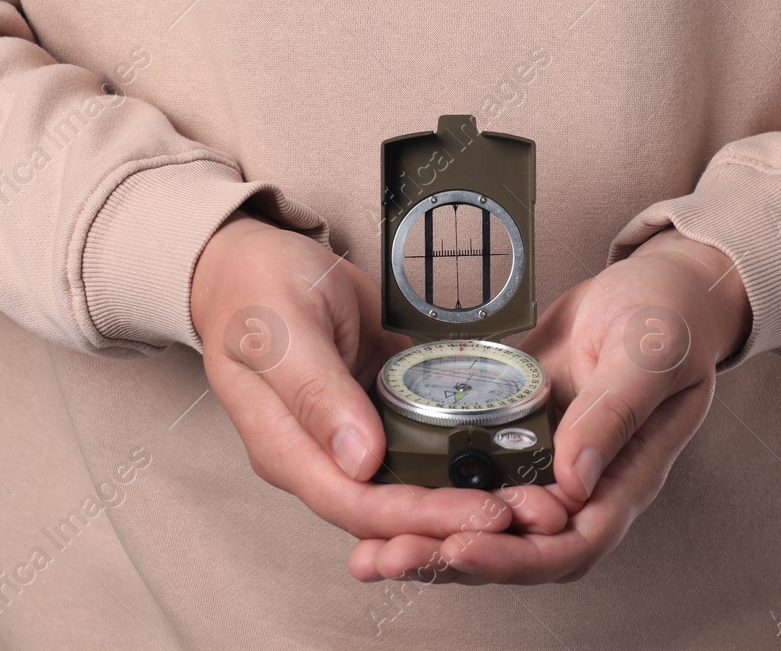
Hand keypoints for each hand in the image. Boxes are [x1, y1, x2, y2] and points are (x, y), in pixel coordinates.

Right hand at [192, 211, 550, 542]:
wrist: (253, 260)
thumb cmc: (256, 290)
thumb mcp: (282, 332)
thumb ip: (317, 394)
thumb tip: (359, 460)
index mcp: (286, 449)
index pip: (357, 505)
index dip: (420, 518)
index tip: (482, 515)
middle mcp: (318, 457)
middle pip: (389, 512)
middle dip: (456, 522)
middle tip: (525, 515)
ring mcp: (349, 439)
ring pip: (410, 490)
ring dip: (464, 500)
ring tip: (527, 501)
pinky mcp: (377, 413)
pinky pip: (421, 449)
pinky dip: (461, 462)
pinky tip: (507, 463)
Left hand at [347, 227, 748, 583]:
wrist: (653, 284)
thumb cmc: (671, 318)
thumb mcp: (649, 356)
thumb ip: (614, 413)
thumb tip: (573, 479)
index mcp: (622, 479)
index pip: (569, 545)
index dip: (514, 557)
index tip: (461, 548)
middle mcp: (580, 485)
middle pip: (514, 548)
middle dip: (451, 559)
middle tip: (388, 556)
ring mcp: (543, 461)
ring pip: (483, 520)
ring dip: (430, 537)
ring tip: (370, 548)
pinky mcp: (514, 432)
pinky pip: (467, 472)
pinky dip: (427, 489)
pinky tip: (379, 490)